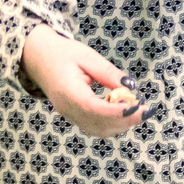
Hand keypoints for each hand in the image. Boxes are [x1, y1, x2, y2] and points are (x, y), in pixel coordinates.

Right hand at [21, 23, 142, 139]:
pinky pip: (95, 127)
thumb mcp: (87, 57)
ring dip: (120, 124)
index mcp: (68, 91)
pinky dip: (112, 124)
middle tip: (146, 111)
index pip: (94, 108)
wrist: (38, 58)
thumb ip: (108, 73)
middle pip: (98, 124)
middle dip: (125, 120)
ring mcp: (69, 115)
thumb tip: (130, 86)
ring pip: (98, 130)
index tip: (137, 108)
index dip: (117, 111)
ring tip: (138, 111)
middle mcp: (67, 109)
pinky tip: (124, 112)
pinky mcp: (74, 116)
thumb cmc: (62, 54)